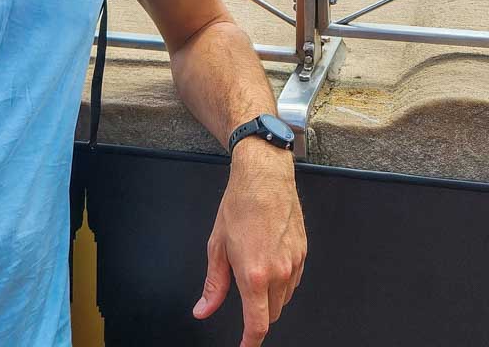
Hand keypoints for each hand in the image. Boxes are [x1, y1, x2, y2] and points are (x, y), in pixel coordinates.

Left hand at [192, 140, 305, 346]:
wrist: (264, 177)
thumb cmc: (239, 205)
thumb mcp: (217, 245)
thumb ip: (214, 284)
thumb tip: (203, 309)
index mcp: (254, 274)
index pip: (257, 324)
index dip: (250, 342)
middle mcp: (278, 273)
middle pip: (271, 314)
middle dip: (257, 313)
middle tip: (243, 293)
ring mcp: (294, 265)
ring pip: (283, 298)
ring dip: (270, 296)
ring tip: (254, 265)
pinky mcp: (303, 255)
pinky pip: (293, 281)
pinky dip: (281, 280)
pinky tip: (268, 259)